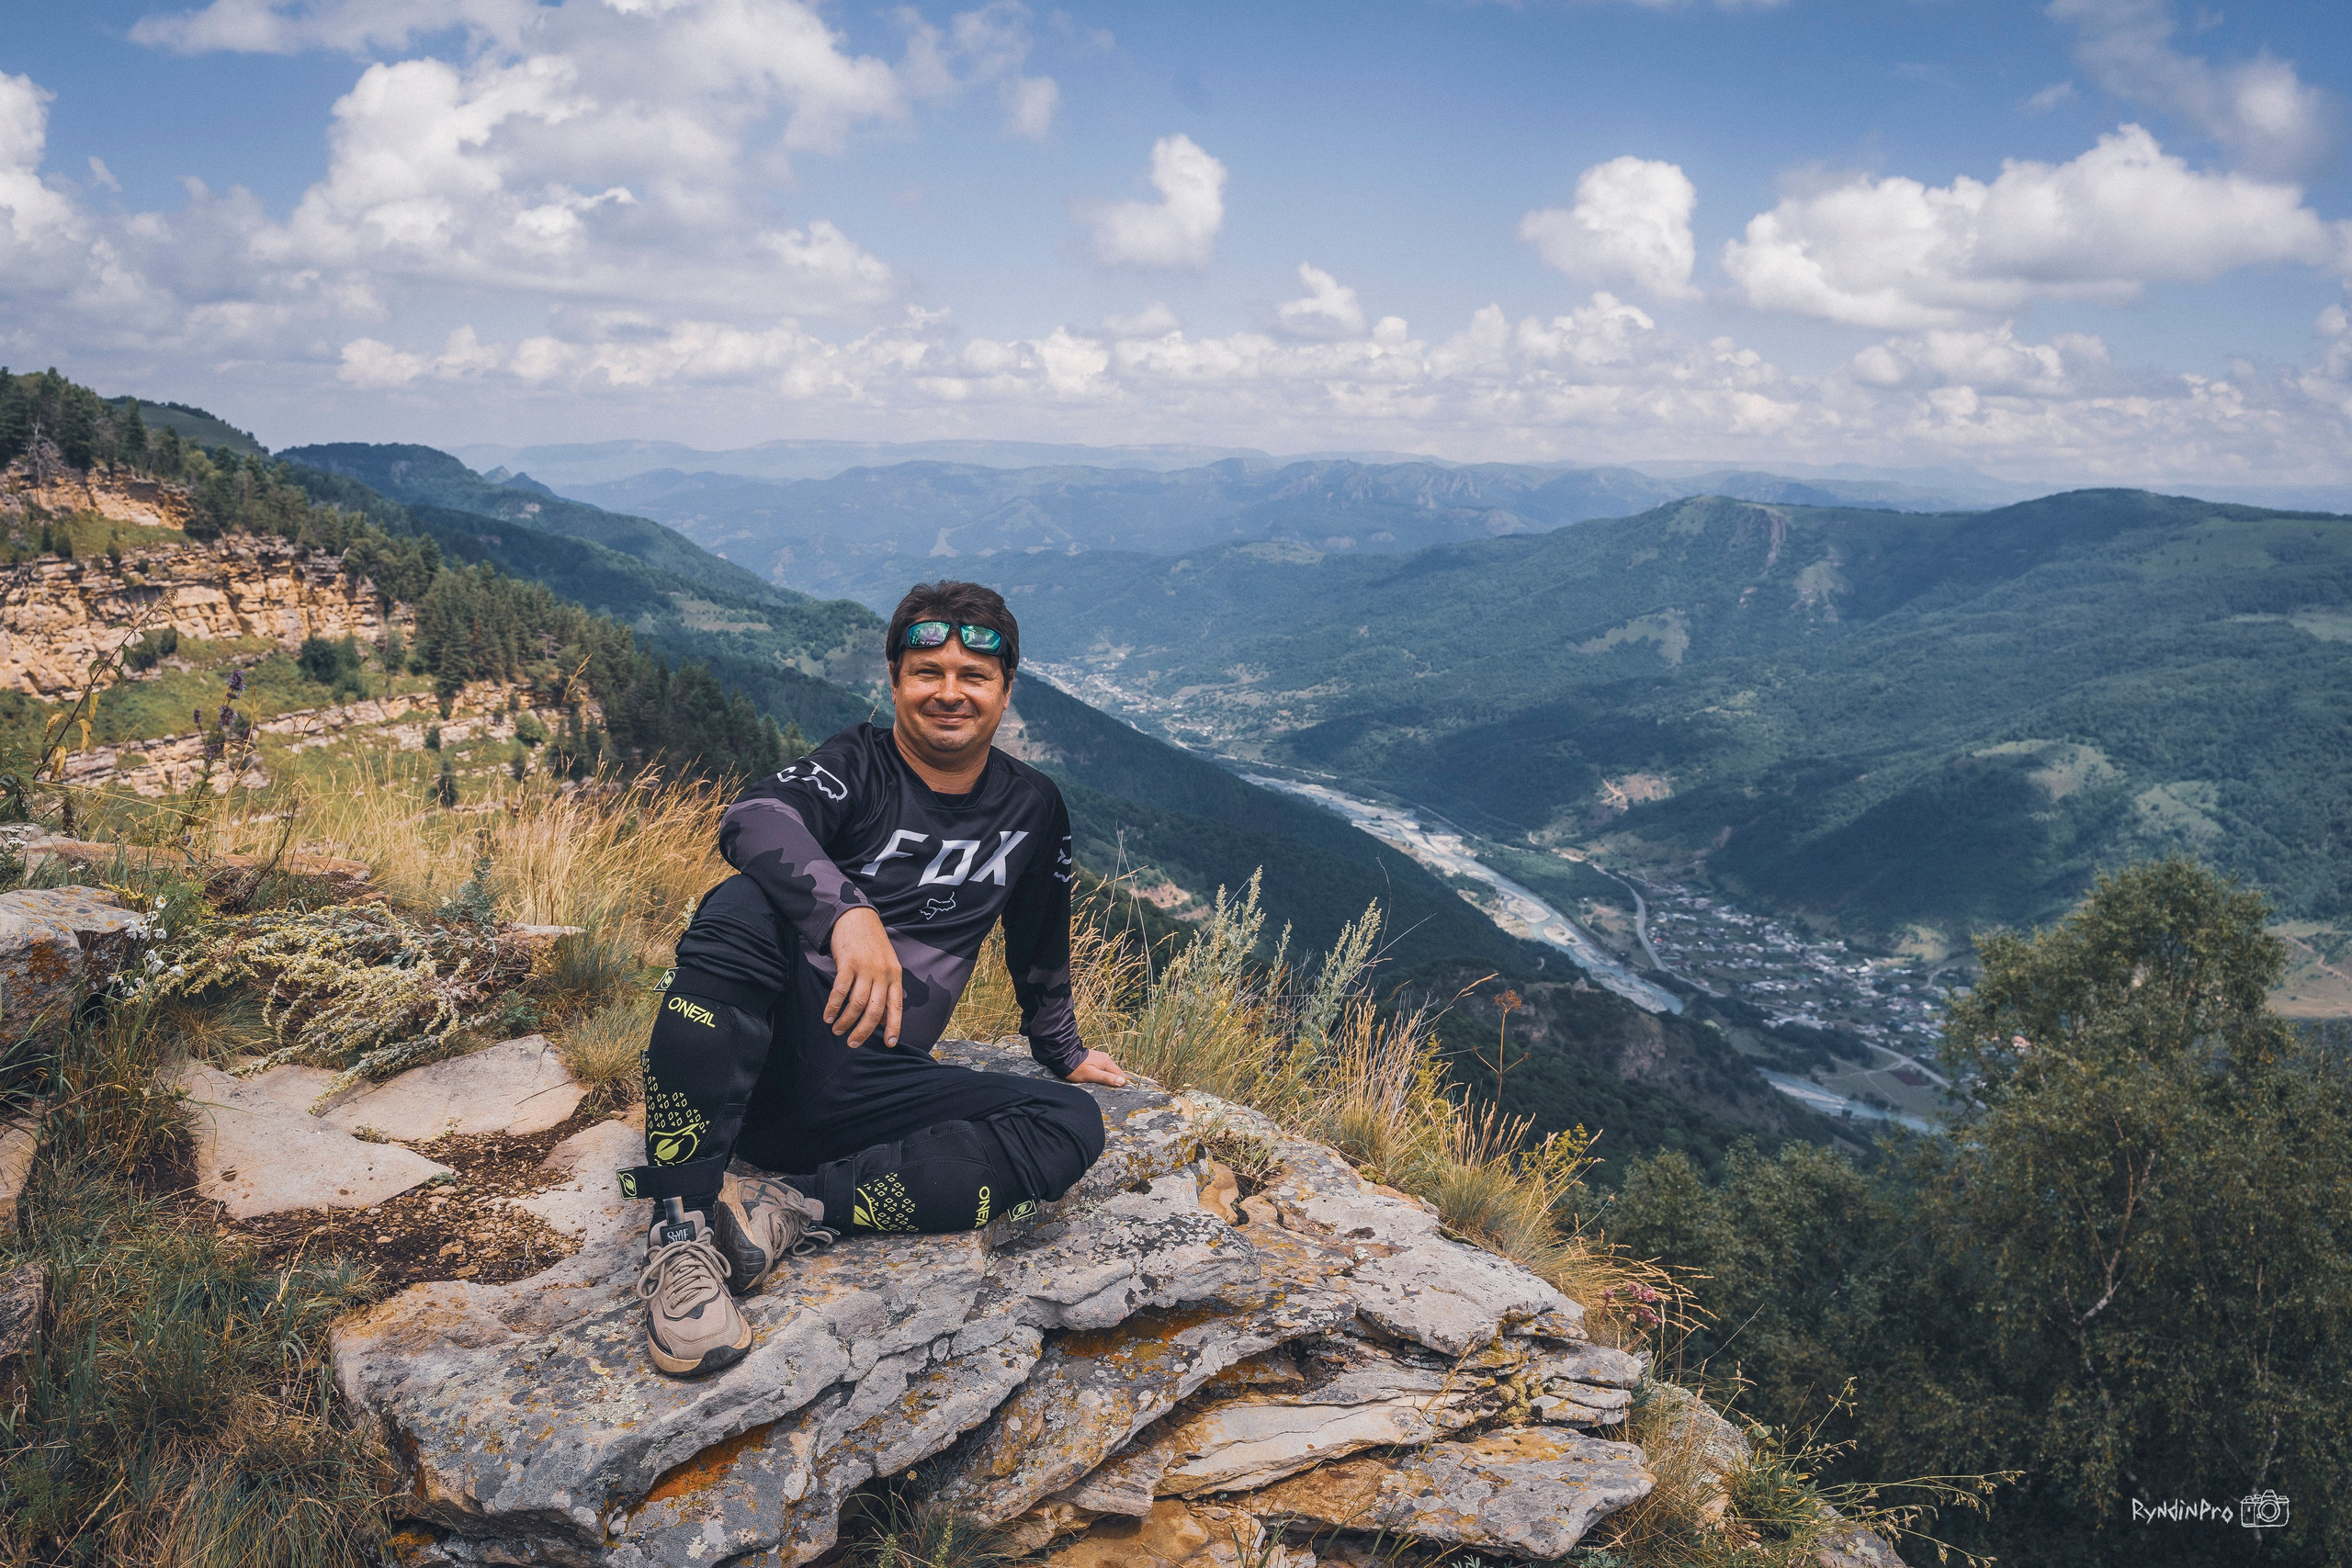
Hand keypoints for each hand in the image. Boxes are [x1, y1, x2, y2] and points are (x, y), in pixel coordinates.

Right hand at [824, 907, 902, 1046]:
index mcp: (895, 975)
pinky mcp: (847, 963)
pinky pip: (840, 991)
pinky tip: (828, 1016)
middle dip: (864, 1031)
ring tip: (837, 1030)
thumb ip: (886, 989)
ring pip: (856, 1004)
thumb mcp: (886, 964)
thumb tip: (883, 1018)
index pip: (896, 1006)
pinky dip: (833, 1007)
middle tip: (853, 1043)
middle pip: (875, 1010)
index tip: (890, 1044)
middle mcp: (882, 974)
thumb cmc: (871, 943)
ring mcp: (865, 968)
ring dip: (846, 1021)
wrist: (857, 916)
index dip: (894, 1027)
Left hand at [1066, 1049, 1127, 1087]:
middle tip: (1106, 1090)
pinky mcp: (1095, 1058)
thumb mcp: (1091, 1075)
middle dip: (1114, 1081)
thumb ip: (1106, 1078)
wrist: (1064, 1055)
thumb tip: (1122, 1081)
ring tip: (1100, 1084)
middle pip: (1116, 1073)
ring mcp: (1100, 1058)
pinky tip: (1096, 1078)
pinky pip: (1103, 1068)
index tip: (1116, 1092)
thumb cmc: (1077, 1068)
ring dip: (1107, 1077)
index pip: (1121, 1075)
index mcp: (1107, 1063)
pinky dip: (1102, 1073)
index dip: (1120, 1084)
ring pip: (1109, 1070)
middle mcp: (1106, 1059)